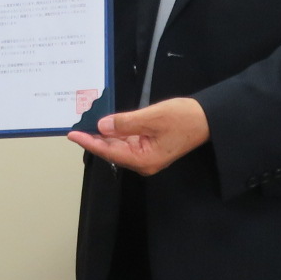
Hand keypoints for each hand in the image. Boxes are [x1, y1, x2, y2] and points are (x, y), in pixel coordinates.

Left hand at [68, 97, 209, 177]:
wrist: (207, 118)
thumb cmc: (183, 118)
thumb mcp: (153, 117)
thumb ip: (126, 123)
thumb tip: (102, 126)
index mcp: (144, 159)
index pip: (109, 151)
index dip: (90, 142)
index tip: (73, 135)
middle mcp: (143, 162)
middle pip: (112, 151)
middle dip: (94, 139)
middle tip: (76, 127)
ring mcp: (147, 155)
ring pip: (119, 146)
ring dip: (104, 135)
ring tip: (87, 124)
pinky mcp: (150, 147)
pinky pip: (128, 141)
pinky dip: (116, 133)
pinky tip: (107, 125)